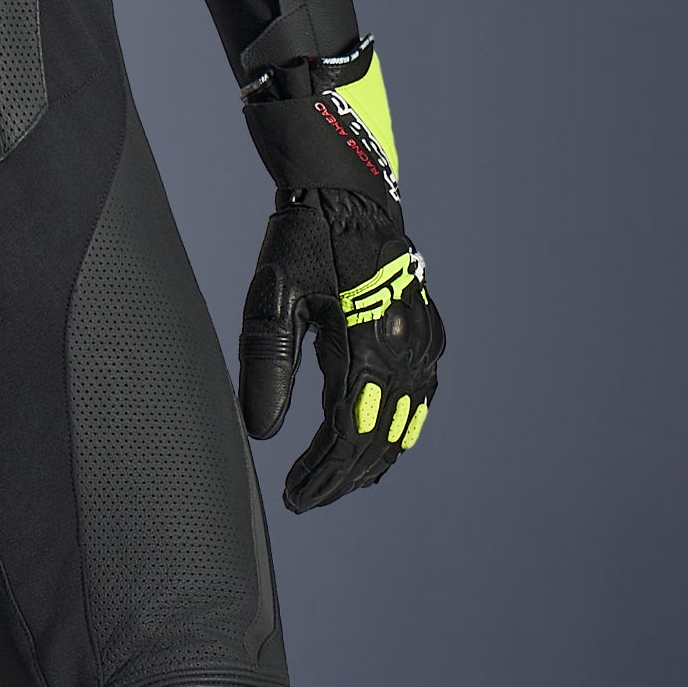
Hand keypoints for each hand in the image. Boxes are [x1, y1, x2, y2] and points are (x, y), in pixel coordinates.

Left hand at [235, 41, 443, 513]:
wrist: (349, 187)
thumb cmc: (303, 237)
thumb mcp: (272, 295)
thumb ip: (268, 365)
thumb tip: (261, 434)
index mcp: (366, 340)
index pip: (348, 434)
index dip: (323, 474)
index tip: (293, 498)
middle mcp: (404, 347)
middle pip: (378, 438)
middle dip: (341, 477)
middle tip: (304, 499)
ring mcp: (422, 340)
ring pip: (404, 424)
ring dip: (370, 462)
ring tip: (335, 486)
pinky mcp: (426, 332)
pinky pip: (419, 399)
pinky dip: (397, 432)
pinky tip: (377, 449)